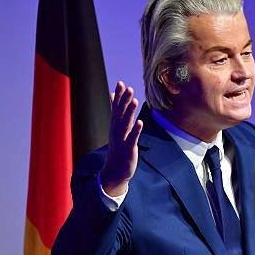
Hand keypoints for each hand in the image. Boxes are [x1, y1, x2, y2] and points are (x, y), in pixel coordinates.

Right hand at [100, 81, 142, 196]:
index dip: (119, 96)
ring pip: (125, 124)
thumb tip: (113, 96)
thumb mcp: (116, 129)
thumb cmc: (118, 148)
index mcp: (115, 126)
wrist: (114, 171)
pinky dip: (136, 130)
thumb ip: (117, 112)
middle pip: (120, 114)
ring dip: (129, 112)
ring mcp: (121, 140)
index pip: (116, 108)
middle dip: (124, 101)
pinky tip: (140, 122)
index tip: (120, 83)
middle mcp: (116, 131)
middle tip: (128, 88)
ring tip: (134, 100)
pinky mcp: (128, 149)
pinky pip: (132, 138)